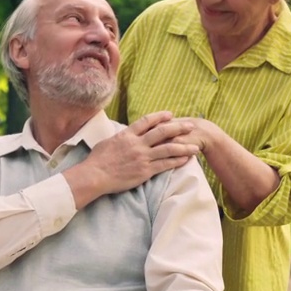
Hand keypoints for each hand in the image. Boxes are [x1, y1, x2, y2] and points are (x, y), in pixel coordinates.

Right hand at [65, 112, 200, 207]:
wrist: (94, 175)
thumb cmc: (97, 160)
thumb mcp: (107, 142)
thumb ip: (119, 138)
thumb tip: (123, 134)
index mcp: (127, 135)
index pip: (147, 121)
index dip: (160, 116)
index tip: (170, 114)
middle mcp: (137, 144)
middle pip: (162, 132)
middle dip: (178, 128)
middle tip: (190, 125)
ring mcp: (142, 157)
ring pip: (168, 149)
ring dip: (184, 147)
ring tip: (196, 146)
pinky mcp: (145, 171)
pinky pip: (165, 165)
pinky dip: (177, 161)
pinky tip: (186, 160)